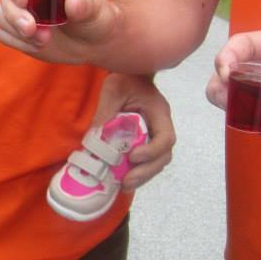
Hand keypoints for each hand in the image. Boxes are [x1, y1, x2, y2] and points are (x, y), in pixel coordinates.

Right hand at [0, 0, 120, 64]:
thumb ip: (85, 4)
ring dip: (17, 29)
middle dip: (14, 13)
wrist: (94, 42)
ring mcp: (19, 8)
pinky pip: (4, 33)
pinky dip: (19, 42)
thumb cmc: (96, 17)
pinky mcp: (15, 29)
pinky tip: (39, 45)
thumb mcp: (96, 9)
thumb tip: (72, 0)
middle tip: (31, 29)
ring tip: (43, 40)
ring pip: (1, 13)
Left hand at [93, 73, 175, 191]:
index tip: (133, 156)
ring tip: (124, 185)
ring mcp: (155, 135)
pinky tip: (122, 180)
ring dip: (142, 176)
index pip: (166, 138)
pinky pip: (148, 160)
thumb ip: (106, 113)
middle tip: (126, 181)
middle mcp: (162, 126)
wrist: (131, 74)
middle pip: (164, 156)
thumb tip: (94, 139)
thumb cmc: (124, 78)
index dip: (152, 151)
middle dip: (146, 171)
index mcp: (159, 112)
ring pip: (157, 162)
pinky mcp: (146, 141)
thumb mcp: (113, 90)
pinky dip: (137, 171)